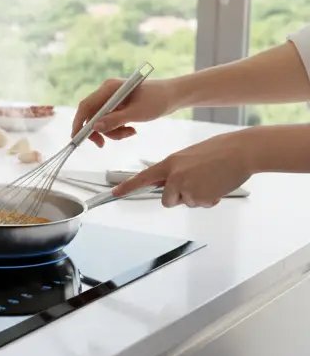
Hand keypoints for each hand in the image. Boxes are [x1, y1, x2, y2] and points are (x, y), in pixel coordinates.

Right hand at [72, 78, 179, 146]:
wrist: (175, 96)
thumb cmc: (158, 100)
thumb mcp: (137, 113)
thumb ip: (115, 120)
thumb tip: (94, 128)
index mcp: (109, 88)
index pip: (86, 106)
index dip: (79, 123)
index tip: (77, 138)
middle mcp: (107, 92)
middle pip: (92, 114)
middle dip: (98, 131)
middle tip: (102, 144)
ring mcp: (113, 99)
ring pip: (102, 121)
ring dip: (112, 132)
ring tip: (130, 133)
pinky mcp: (119, 106)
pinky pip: (111, 121)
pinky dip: (118, 129)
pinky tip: (132, 129)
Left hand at [112, 132, 254, 207]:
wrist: (241, 151)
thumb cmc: (218, 151)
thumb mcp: (188, 157)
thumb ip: (175, 170)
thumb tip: (167, 185)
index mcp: (170, 163)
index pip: (143, 177)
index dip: (127, 187)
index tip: (114, 194)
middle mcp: (175, 177)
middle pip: (167, 200)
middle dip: (178, 197)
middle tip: (195, 183)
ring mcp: (188, 188)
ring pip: (187, 202)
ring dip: (198, 196)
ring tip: (210, 179)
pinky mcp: (202, 198)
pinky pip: (202, 204)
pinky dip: (210, 198)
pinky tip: (217, 184)